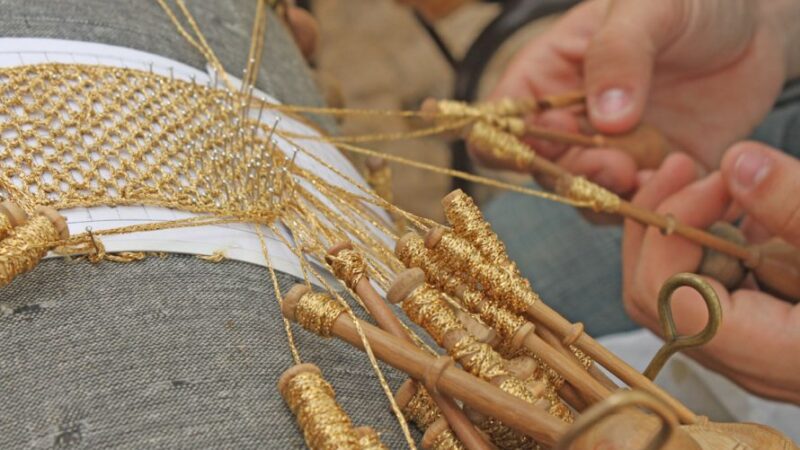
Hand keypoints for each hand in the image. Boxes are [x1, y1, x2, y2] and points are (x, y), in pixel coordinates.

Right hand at [485, 0, 790, 194]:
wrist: (753, 28)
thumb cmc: (689, 3)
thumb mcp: (649, 6)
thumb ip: (620, 53)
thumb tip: (604, 118)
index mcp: (547, 77)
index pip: (498, 121)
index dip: (505, 140)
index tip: (550, 136)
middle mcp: (570, 123)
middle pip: (541, 169)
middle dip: (572, 175)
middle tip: (616, 162)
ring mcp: (609, 153)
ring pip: (585, 196)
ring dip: (610, 195)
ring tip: (646, 171)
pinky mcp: (651, 177)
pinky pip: (637, 208)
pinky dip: (651, 204)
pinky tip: (680, 175)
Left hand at [622, 144, 799, 403]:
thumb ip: (799, 209)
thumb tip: (738, 163)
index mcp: (780, 355)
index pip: (675, 304)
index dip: (673, 234)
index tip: (711, 180)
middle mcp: (753, 363)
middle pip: (655, 299)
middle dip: (662, 224)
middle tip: (685, 168)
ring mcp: (750, 348)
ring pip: (671, 292)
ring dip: (680, 228)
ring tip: (711, 179)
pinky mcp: (758, 327)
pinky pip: (703, 285)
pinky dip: (707, 241)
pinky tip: (735, 204)